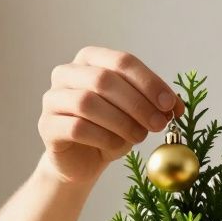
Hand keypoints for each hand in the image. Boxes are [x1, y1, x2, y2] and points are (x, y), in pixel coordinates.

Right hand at [37, 46, 184, 185]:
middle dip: (137, 103)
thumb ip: (154, 104)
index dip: (149, 82)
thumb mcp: (137, 113)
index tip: (170, 104)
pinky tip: (115, 145)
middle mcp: (67, 73)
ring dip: (121, 121)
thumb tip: (175, 105)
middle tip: (158, 124)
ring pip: (87, 102)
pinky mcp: (46, 125)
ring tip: (139, 137)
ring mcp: (53, 98)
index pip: (122, 61)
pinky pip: (76, 128)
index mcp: (91, 59)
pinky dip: (102, 137)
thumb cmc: (110, 130)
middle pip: (104, 80)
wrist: (82, 161)